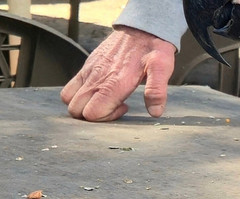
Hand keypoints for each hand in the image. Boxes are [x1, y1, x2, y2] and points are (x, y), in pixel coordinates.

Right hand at [61, 27, 175, 121]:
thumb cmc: (152, 50)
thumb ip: (157, 91)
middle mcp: (96, 78)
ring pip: (68, 98)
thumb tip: (154, 112)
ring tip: (106, 100)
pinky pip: (70, 87)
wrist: (141, 29)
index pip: (92, 113)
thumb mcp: (161, 69)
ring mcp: (88, 71)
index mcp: (113, 82)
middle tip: (116, 106)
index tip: (124, 108)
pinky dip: (79, 95)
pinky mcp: (86, 66)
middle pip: (76, 109)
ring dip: (83, 106)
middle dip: (93, 116)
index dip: (105, 118)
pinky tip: (101, 92)